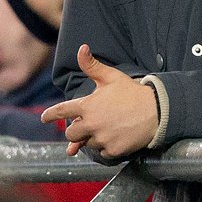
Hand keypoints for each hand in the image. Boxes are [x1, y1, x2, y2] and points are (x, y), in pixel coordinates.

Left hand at [40, 44, 158, 157]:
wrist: (158, 110)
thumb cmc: (133, 92)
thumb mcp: (112, 77)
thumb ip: (92, 65)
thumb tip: (81, 48)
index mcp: (88, 105)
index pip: (62, 111)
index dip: (51, 114)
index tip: (44, 118)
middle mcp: (91, 124)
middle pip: (71, 134)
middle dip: (75, 130)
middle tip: (86, 125)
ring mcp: (102, 138)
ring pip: (87, 144)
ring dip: (93, 138)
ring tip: (108, 127)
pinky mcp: (113, 150)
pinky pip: (102, 153)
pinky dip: (106, 147)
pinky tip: (116, 137)